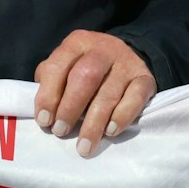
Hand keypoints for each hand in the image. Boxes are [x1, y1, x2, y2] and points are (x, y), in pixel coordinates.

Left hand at [33, 31, 155, 157]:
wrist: (125, 57)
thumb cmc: (86, 68)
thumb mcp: (66, 65)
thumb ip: (51, 80)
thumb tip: (43, 109)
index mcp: (77, 43)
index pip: (58, 65)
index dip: (49, 94)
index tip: (44, 121)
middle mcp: (103, 48)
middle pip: (85, 77)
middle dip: (70, 108)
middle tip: (61, 131)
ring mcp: (126, 62)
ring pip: (109, 93)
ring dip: (94, 123)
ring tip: (84, 145)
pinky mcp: (145, 78)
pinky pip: (135, 98)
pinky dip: (122, 117)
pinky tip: (110, 132)